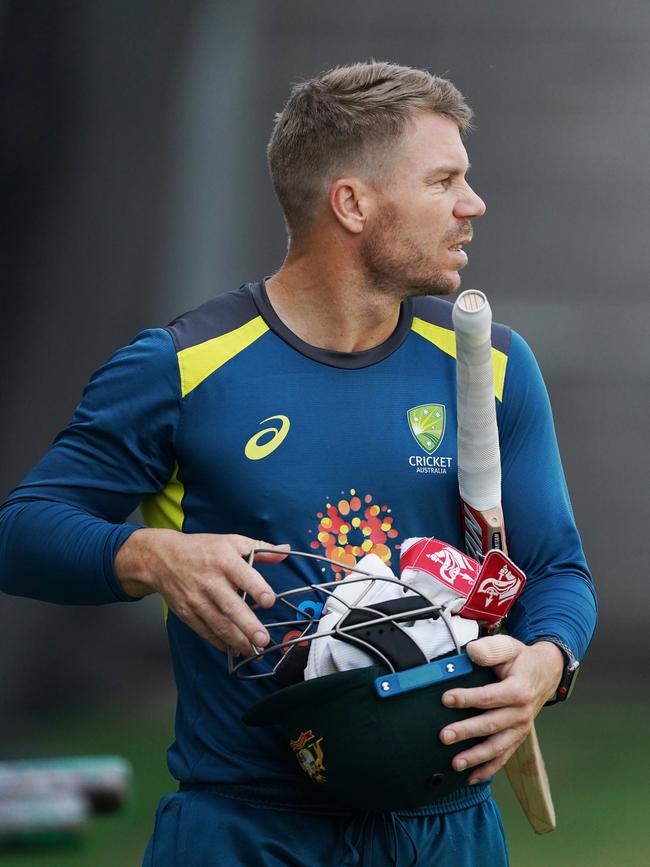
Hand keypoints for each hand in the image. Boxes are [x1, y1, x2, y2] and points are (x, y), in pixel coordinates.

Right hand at [115, 528, 289, 653]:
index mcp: (224, 560)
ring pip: (218, 623)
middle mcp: (210, 581)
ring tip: (253, 650)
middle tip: (263, 639)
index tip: (269, 601)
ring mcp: (197, 599)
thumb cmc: (203, 549)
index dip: (257, 588)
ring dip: (237, 640)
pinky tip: (232, 649)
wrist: (162, 559)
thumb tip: (285, 551)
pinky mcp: (187, 612)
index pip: (243, 575)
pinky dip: (219, 642)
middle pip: (230, 606)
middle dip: (248, 625)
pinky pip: (205, 631)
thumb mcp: (232, 542)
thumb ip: (260, 549)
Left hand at [438, 635, 563, 783]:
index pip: (489, 697)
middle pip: (491, 725)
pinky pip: (504, 757)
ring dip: (476, 757)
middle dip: (466, 731)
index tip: (446, 699)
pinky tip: (471, 777)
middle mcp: (522, 713)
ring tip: (455, 763)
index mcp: (519, 690)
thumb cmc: (521, 659)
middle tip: (444, 736)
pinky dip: (488, 769)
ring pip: (497, 747)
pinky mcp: (517, 737)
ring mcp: (520, 728)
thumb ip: (490, 650)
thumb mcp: (508, 646)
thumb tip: (471, 653)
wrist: (546, 672)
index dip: (467, 698)